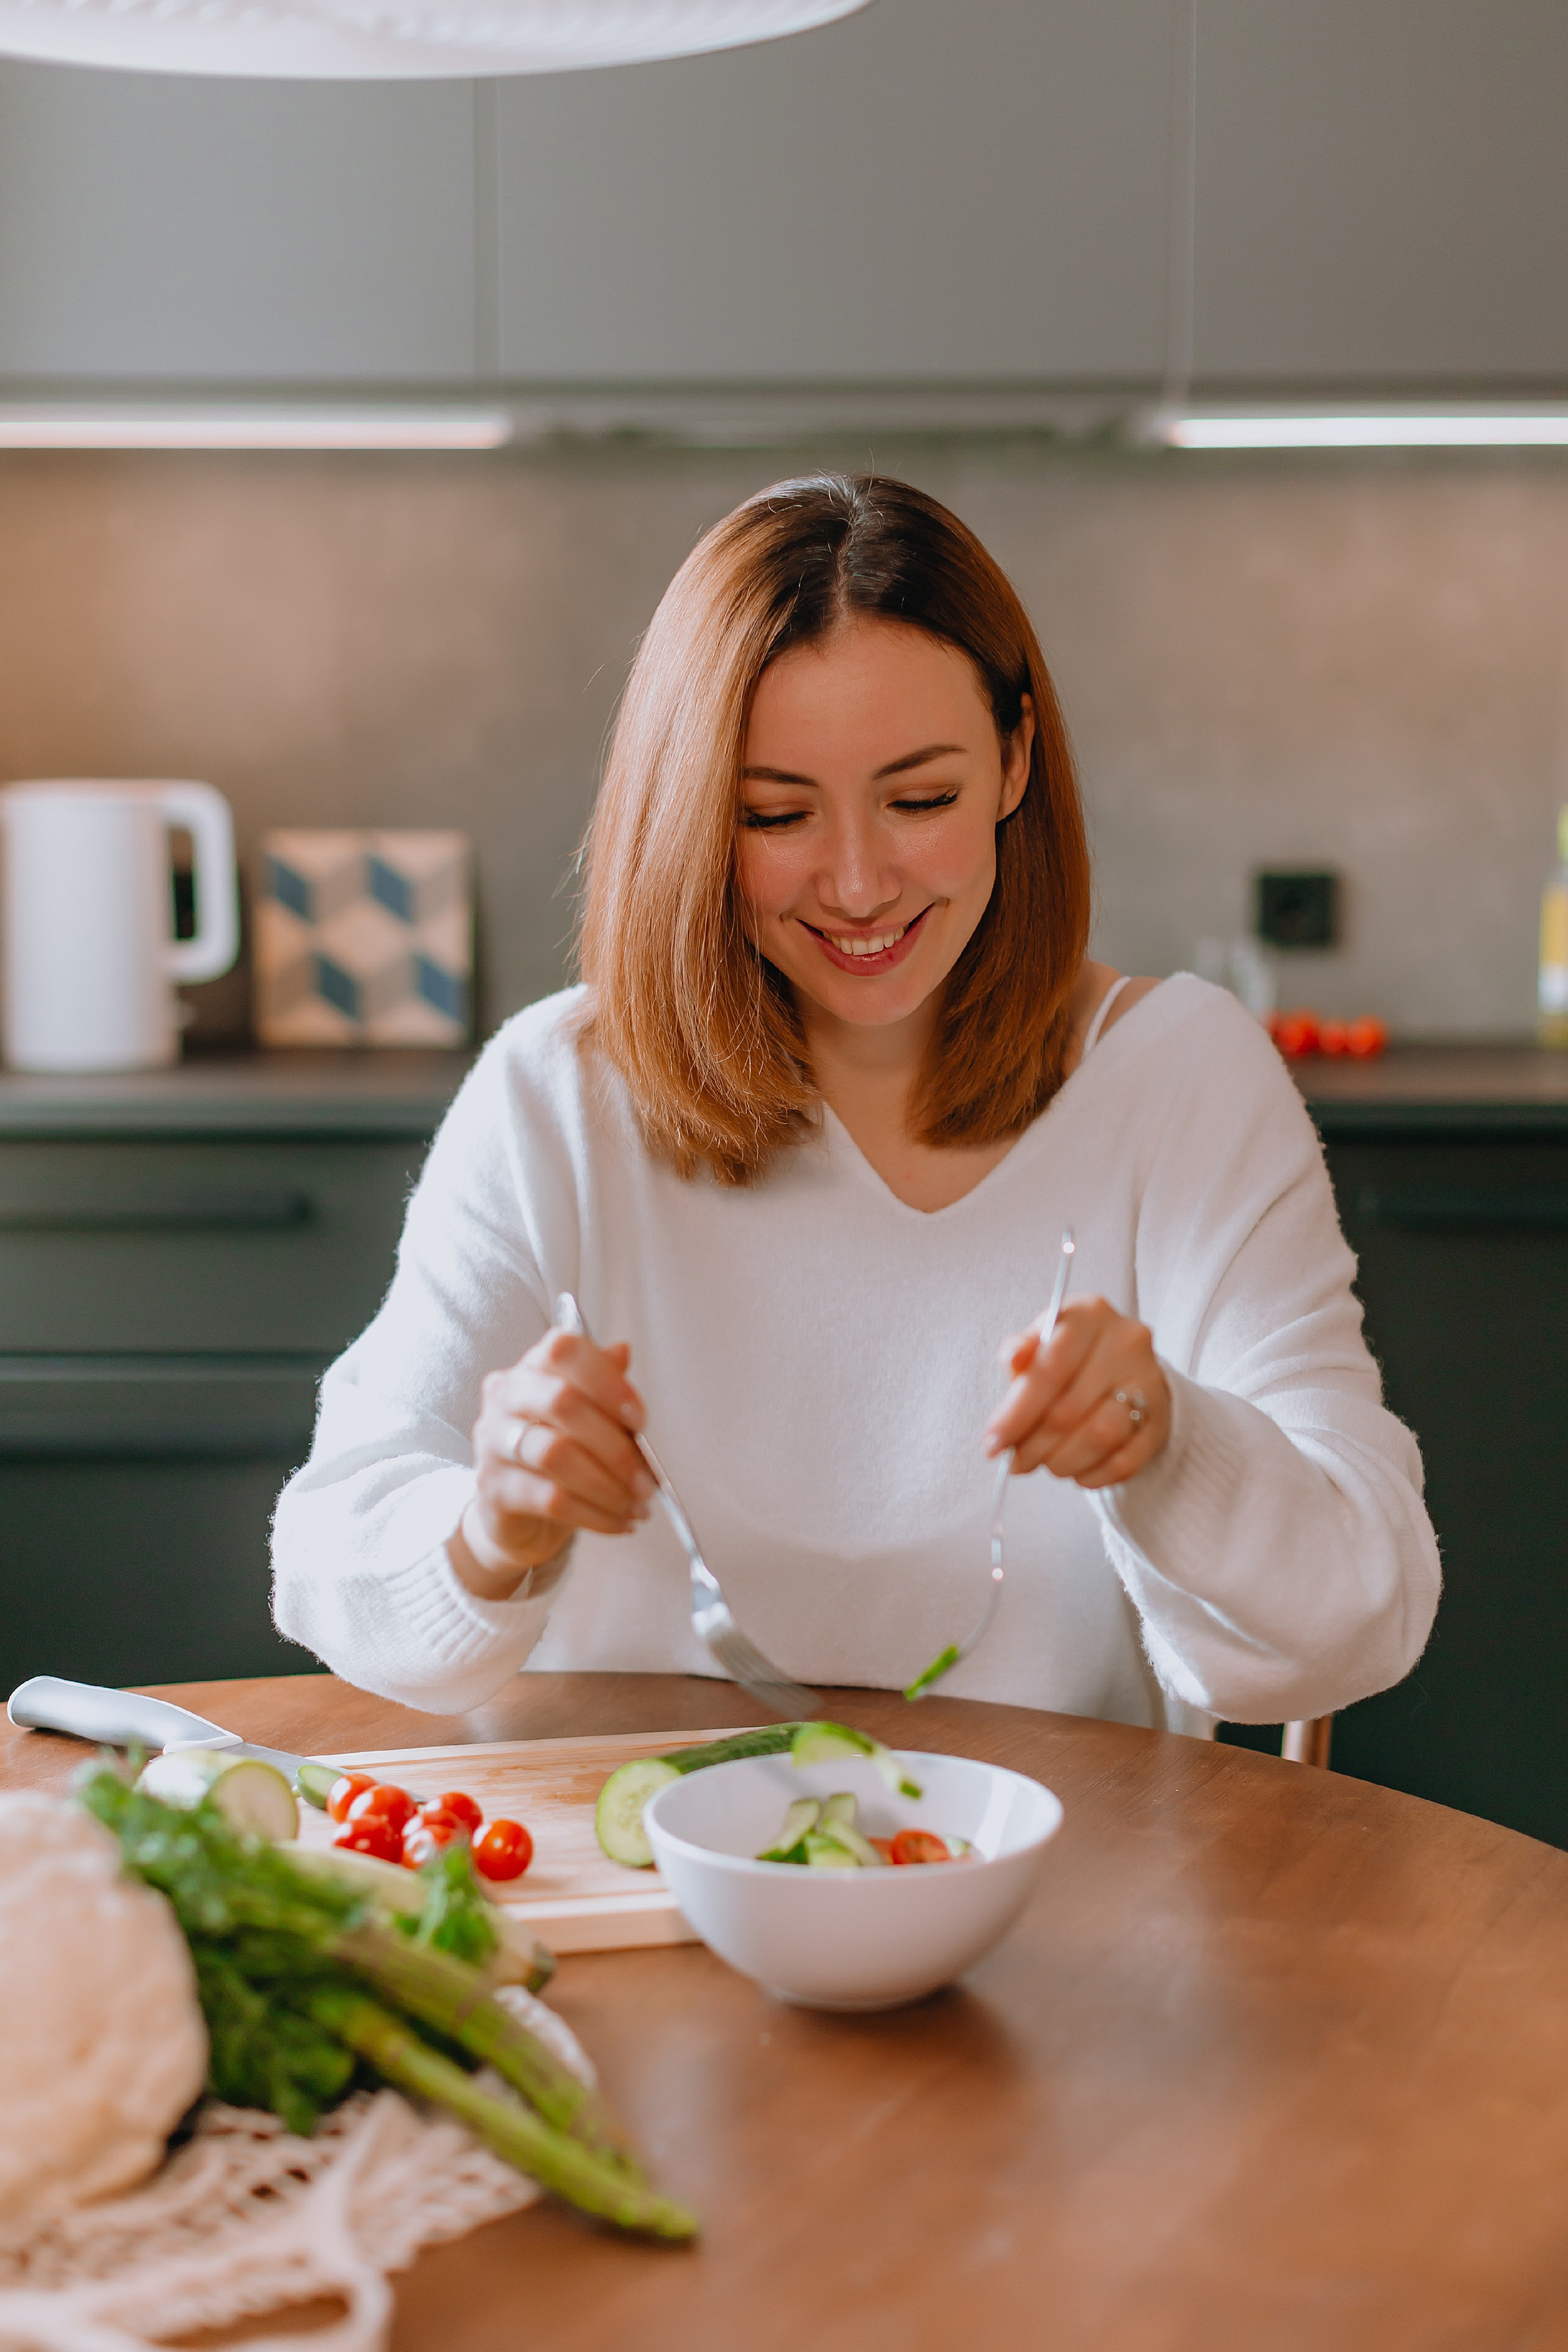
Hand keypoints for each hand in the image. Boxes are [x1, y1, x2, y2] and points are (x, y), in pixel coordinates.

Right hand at [456, 1324, 654, 1589]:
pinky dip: (595, 1514)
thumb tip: (622, 1350)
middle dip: (615, 1445)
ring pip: (557, 1454)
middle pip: (561, 1402)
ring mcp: (493, 1443)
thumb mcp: (586, 1418)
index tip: (640, 1418)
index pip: (564, 1350)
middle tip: (647, 1479)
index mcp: (531, 1370)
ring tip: (637, 1505)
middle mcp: (505, 1398)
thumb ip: (603, 1385)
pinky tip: (618, 1522)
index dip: (607, 1380)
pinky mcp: (494, 1489)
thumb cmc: (557, 1457)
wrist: (517, 1517)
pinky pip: (551, 1499)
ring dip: (609, 1485)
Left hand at [985, 1296, 1170, 1489]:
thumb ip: (1019, 1353)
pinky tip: (1075, 1470)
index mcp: (1089, 1314)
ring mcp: (1149, 1381)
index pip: (1050, 1369)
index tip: (992, 1443)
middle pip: (1070, 1408)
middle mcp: (1126, 1342)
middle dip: (1033, 1444)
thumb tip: (1013, 1359)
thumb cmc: (1068, 1356)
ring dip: (1062, 1460)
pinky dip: (1092, 1474)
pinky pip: (1125, 1461)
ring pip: (1100, 1436)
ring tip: (1044, 1464)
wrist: (1124, 1367)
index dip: (1016, 1412)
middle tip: (1015, 1461)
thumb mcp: (1040, 1343)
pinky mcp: (1162, 1419)